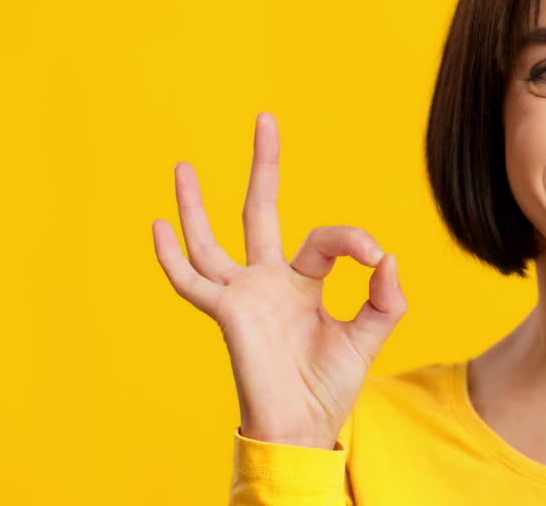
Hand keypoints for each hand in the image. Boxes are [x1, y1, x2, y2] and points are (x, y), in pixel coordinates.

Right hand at [150, 112, 407, 448]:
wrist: (306, 425)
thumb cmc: (331, 384)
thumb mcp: (369, 335)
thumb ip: (385, 297)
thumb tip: (388, 257)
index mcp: (304, 282)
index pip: (327, 238)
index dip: (355, 240)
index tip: (376, 258)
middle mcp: (269, 280)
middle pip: (260, 210)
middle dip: (264, 165)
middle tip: (266, 119)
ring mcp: (243, 294)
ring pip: (213, 239)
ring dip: (196, 204)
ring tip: (184, 165)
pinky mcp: (226, 313)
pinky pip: (191, 282)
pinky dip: (171, 256)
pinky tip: (157, 224)